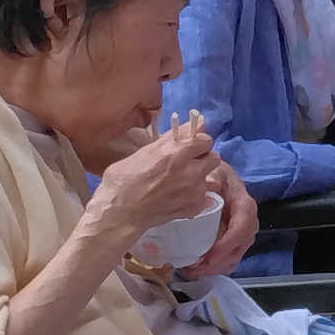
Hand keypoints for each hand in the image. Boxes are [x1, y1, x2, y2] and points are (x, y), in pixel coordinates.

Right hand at [87, 117, 223, 245]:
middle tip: (188, 163)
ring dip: (199, 178)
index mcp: (177, 151)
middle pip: (214, 158)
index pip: (205, 139)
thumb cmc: (124, 177)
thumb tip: (196, 123)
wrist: (120, 211)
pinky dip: (194, 197)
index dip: (197, 142)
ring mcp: (194, 190)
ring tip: (181, 183)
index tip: (189, 146)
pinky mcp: (194, 207)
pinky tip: (179, 198)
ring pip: (209, 178)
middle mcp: (191, 170)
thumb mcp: (146, 150)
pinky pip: (204, 197)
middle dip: (204, 158)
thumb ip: (173, 138)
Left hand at [202, 169, 260, 276]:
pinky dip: (214, 268)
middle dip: (220, 260)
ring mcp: (239, 231)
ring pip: (235, 256)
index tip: (209, 256)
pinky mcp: (230, 239)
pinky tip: (196, 269)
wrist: (212, 174)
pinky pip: (228, 259)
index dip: (228, 243)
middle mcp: (246, 220)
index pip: (243, 225)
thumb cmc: (213, 173)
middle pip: (240, 246)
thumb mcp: (215, 170)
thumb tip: (211, 185)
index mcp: (243, 203)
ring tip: (192, 271)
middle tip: (196, 268)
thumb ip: (214, 176)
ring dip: (216, 267)